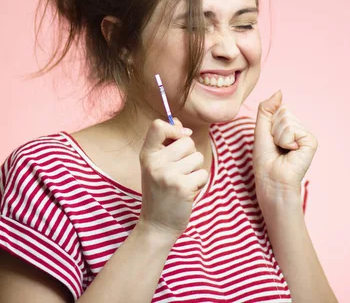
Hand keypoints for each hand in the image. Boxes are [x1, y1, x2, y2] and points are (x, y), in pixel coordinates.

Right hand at [138, 118, 209, 240]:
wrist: (157, 225)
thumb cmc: (160, 192)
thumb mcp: (156, 166)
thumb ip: (166, 144)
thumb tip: (181, 124)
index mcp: (147, 155)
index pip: (158, 126)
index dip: (174, 128)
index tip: (179, 137)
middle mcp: (155, 163)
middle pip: (187, 141)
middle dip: (190, 155)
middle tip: (179, 172)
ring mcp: (168, 175)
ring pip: (197, 157)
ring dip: (195, 170)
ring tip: (183, 183)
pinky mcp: (183, 187)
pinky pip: (203, 174)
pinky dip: (200, 183)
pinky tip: (188, 192)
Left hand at [253, 91, 317, 196]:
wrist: (272, 181)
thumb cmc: (265, 161)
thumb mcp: (261, 131)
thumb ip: (267, 109)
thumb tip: (279, 91)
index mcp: (286, 126)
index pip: (276, 109)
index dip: (267, 125)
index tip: (269, 141)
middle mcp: (297, 128)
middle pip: (281, 113)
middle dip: (272, 130)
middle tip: (275, 147)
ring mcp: (305, 134)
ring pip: (286, 120)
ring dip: (278, 137)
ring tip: (282, 151)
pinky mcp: (311, 141)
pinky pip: (292, 129)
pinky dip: (286, 141)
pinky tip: (291, 153)